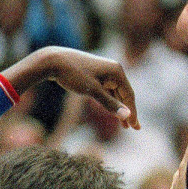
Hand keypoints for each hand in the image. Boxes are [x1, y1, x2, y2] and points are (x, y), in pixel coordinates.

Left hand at [2, 47, 139, 128]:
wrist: (52, 60)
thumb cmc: (73, 74)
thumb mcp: (92, 91)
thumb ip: (110, 104)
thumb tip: (127, 116)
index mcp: (117, 71)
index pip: (129, 95)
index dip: (132, 112)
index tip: (135, 127)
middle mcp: (114, 69)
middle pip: (125, 94)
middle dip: (128, 111)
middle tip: (135, 128)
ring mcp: (105, 71)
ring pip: (116, 93)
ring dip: (119, 108)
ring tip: (123, 126)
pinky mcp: (96, 73)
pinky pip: (108, 90)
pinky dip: (110, 101)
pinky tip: (111, 111)